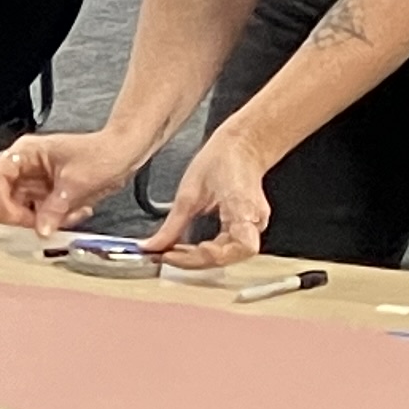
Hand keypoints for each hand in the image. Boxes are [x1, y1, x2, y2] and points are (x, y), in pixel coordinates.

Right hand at [0, 127, 140, 234]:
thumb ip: (54, 208)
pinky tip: (73, 212)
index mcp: (23, 153)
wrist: (124, 153)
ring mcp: (31, 180)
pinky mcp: (42, 193)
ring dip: (39, 220)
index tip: (19, 220)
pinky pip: (35, 214)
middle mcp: (21, 166)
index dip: (0, 204)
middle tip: (37, 224)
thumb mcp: (76, 183)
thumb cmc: (102, 155)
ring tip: (66, 216)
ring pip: (16, 209)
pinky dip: (51, 220)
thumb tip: (40, 230)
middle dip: (17, 215)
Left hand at [140, 127, 274, 270]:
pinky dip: (208, 251)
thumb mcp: (189, 193)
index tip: (167, 256)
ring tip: (175, 253)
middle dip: (196, 262)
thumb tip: (154, 246)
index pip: (222, 252)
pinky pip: (229, 247)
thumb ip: (172, 225)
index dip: (193, 260)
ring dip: (201, 259)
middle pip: (227, 259)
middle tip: (168, 257)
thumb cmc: (222, 160)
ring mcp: (254, 225)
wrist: (243, 146)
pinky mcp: (248, 225)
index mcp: (241, 211)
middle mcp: (253, 223)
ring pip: (229, 257)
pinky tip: (190, 248)